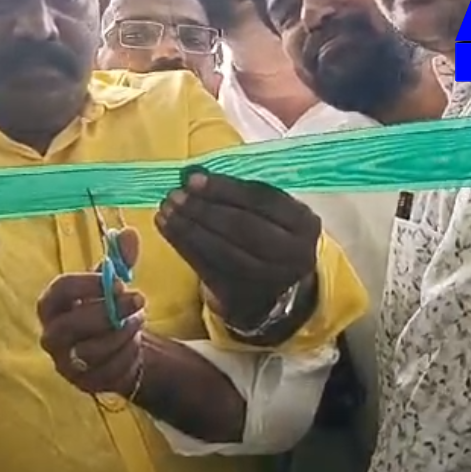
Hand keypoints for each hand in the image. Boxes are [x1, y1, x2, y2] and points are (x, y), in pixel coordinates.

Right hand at [37, 228, 145, 395]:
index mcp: (52, 305)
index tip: (120, 280)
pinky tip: (136, 343)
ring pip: (90, 351)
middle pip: (70, 325)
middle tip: (139, 299)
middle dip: (108, 311)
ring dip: (121, 334)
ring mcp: (64, 362)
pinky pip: (106, 372)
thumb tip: (129, 233)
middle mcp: (51, 334)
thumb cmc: (105, 310)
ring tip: (139, 320)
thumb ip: (120, 260)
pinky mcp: (82, 383)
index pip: (59, 290)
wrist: (115, 350)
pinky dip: (127, 356)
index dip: (88, 284)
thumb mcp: (112, 284)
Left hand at [155, 171, 319, 327]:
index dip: (225, 189)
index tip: (193, 178)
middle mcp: (292, 255)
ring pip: (222, 252)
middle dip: (204, 210)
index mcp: (304, 225)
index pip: (263, 201)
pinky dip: (184, 246)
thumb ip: (239, 193)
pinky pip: (208, 269)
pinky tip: (167, 228)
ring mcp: (267, 280)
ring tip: (166, 210)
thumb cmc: (271, 234)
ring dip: (189, 229)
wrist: (278, 288)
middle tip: (175, 196)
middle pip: (242, 228)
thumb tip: (193, 174)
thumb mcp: (272, 212)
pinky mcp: (242, 297)